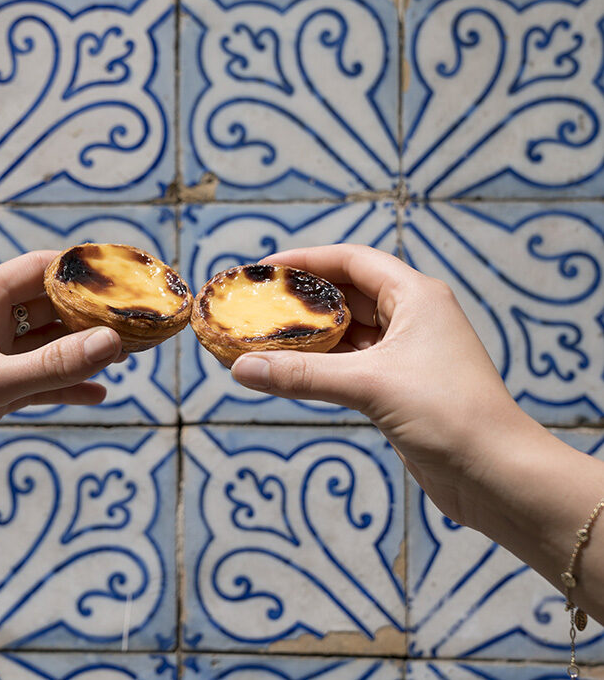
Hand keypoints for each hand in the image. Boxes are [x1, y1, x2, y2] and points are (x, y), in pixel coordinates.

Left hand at [0, 251, 121, 554]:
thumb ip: (52, 365)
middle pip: (48, 308)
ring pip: (47, 348)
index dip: (79, 269)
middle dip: (90, 314)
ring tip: (125, 355)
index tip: (121, 274)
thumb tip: (112, 342)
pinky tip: (98, 394)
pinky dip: (66, 387)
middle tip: (134, 321)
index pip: (37, 268)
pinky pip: (38, 383)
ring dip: (83, 351)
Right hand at [230, 244, 551, 526]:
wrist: (496, 476)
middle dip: (303, 300)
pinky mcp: (399, 385)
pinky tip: (290, 370)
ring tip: (264, 337)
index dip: (307, 260)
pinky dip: (322, 364)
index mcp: (415, 296)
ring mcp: (406, 352)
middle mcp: (412, 316)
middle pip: (347, 293)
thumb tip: (241, 368)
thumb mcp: (369, 386)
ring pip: (347, 331)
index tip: (265, 271)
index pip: (352, 261)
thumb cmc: (447, 415)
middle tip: (258, 306)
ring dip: (310, 335)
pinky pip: (351, 363)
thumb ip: (303, 375)